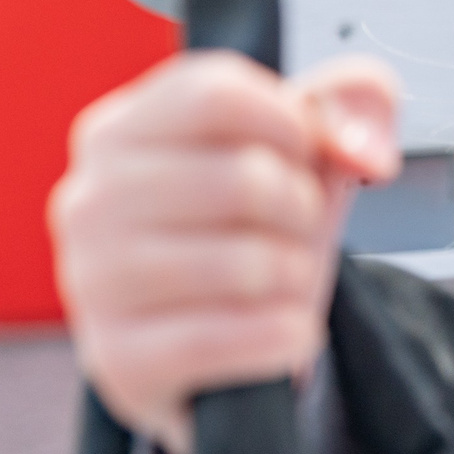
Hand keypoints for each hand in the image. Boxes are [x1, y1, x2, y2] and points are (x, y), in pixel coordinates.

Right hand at [50, 51, 401, 453]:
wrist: (222, 345)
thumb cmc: (253, 228)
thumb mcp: (307, 148)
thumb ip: (354, 100)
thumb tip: (367, 151)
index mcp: (118, 130)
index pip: (214, 94)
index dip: (291, 124)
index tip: (303, 152)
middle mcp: (86, 200)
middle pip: (243, 179)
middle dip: (302, 208)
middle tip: (293, 228)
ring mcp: (91, 282)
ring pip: (246, 265)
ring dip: (296, 275)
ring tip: (280, 279)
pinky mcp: (116, 360)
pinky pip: (233, 338)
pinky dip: (286, 333)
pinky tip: (278, 329)